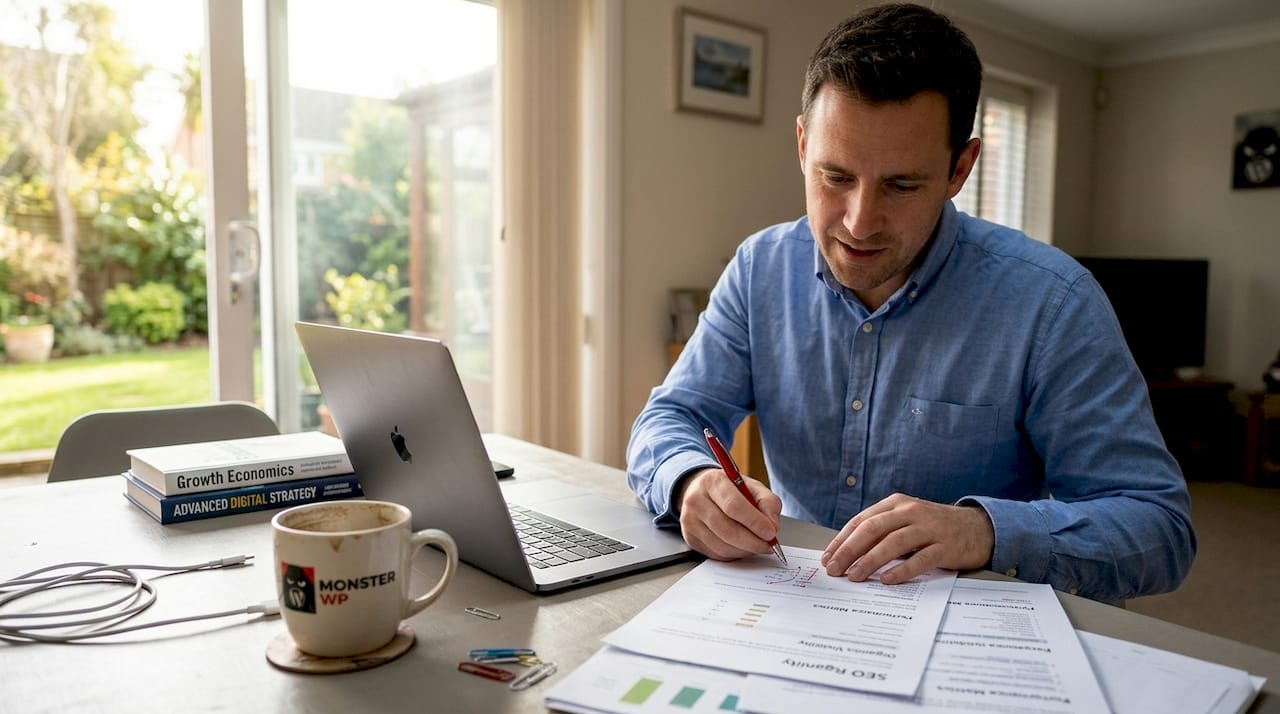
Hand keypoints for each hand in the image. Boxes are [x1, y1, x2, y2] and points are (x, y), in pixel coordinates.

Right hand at [676, 467, 781, 560]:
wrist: (701, 492)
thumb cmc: (730, 490)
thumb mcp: (752, 487)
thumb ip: (768, 502)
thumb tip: (773, 526)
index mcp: (713, 482)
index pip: (734, 506)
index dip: (754, 522)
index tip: (771, 533)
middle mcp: (696, 501)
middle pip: (727, 530)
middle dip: (753, 542)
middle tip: (768, 545)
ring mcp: (690, 521)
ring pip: (722, 546)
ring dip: (745, 550)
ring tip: (757, 546)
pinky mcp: (690, 538)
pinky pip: (716, 554)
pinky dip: (734, 554)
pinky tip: (742, 547)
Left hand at [820, 493, 993, 583]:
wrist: (978, 528)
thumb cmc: (934, 528)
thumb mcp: (906, 521)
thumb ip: (882, 532)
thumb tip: (847, 555)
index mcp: (896, 504)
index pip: (861, 521)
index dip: (842, 540)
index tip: (827, 558)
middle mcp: (910, 512)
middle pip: (872, 529)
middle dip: (849, 550)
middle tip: (834, 569)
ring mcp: (929, 528)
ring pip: (893, 542)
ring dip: (870, 560)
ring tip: (855, 576)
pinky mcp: (945, 546)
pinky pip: (920, 558)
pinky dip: (902, 569)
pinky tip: (888, 580)